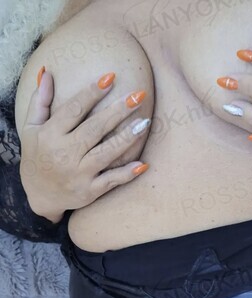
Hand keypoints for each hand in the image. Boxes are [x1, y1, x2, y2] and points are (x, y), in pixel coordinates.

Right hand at [20, 70, 150, 222]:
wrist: (38, 195)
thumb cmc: (37, 156)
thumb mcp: (31, 128)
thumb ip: (40, 102)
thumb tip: (47, 73)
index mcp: (50, 134)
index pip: (74, 109)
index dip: (92, 93)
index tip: (110, 77)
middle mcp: (65, 153)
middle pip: (95, 129)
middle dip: (117, 111)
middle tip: (138, 95)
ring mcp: (78, 173)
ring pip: (106, 153)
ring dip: (126, 138)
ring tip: (145, 122)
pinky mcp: (89, 191)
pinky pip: (110, 181)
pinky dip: (126, 174)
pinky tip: (142, 164)